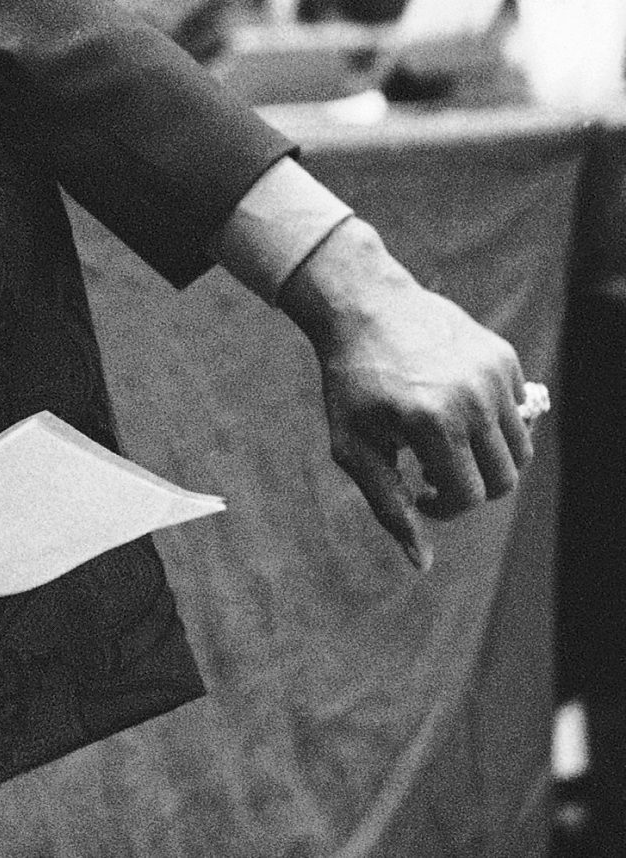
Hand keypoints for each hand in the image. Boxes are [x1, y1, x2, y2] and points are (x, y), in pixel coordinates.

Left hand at [279, 217, 532, 569]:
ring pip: (518, 450)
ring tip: (444, 443)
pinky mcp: (504, 358)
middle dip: (471, 488)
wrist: (363, 307)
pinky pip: (517, 414)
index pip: (469, 496)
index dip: (444, 506)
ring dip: (486, 459)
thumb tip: (423, 565)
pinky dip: (492, 424)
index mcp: (432, 421)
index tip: (418, 490)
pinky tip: (453, 408)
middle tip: (433, 470)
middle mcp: (472, 397)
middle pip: (504, 479)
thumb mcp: (354, 446)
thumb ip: (389, 506)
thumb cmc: (352, 383)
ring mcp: (494, 374)